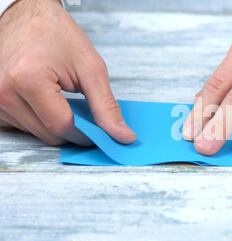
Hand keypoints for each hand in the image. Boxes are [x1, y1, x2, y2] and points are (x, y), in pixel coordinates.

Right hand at [0, 0, 135, 145]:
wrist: (30, 16)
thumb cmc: (58, 35)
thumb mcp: (91, 68)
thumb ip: (106, 106)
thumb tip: (122, 135)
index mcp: (28, 79)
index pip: (63, 126)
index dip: (88, 134)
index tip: (104, 133)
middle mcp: (4, 92)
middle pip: (49, 135)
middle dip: (74, 130)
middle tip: (87, 112)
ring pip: (37, 134)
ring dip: (56, 125)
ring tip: (63, 98)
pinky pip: (24, 127)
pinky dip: (42, 121)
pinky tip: (48, 102)